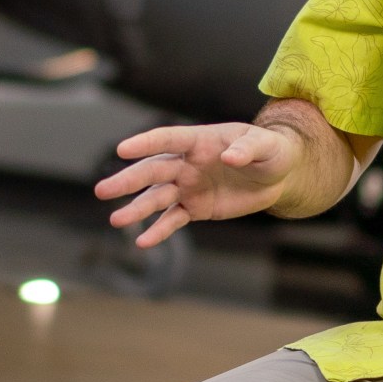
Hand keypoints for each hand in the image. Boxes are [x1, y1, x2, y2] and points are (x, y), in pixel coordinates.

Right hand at [93, 123, 300, 247]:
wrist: (279, 175)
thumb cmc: (271, 151)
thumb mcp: (266, 147)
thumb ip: (248, 149)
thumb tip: (230, 157)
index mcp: (201, 141)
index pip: (170, 139)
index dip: (147, 142)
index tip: (122, 149)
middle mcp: (188, 163)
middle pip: (154, 170)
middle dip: (129, 180)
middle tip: (103, 190)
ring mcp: (189, 186)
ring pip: (157, 197)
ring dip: (137, 208)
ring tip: (117, 220)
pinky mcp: (195, 208)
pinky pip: (173, 219)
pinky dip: (159, 230)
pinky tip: (143, 242)